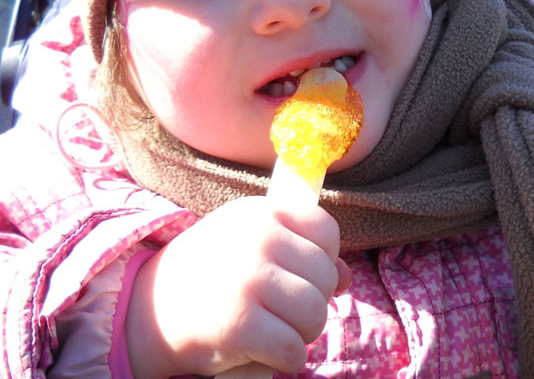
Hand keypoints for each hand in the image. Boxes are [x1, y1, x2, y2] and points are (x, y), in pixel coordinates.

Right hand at [125, 196, 350, 377]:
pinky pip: (294, 349)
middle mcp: (259, 239)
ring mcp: (249, 280)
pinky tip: (266, 353)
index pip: (326, 231)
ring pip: (315, 314)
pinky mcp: (239, 325)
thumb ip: (302, 254)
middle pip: (324, 276)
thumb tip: (346, 277)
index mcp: (264, 212)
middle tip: (286, 312)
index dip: (324, 259)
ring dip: (303, 333)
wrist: (147, 308)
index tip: (302, 275)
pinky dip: (287, 359)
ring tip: (278, 331)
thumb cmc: (212, 273)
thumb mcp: (254, 246)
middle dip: (313, 302)